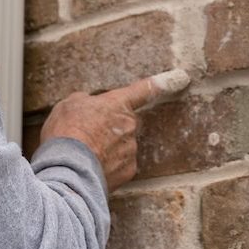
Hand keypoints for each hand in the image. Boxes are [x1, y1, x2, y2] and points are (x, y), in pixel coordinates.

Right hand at [40, 78, 165, 191]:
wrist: (68, 169)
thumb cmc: (67, 132)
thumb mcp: (69, 104)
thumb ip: (86, 101)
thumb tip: (89, 105)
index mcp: (118, 103)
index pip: (143, 90)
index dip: (162, 82)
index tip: (182, 77)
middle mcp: (130, 125)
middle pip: (124, 122)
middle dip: (110, 128)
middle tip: (86, 135)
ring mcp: (131, 149)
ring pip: (121, 145)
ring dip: (107, 148)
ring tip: (83, 154)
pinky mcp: (128, 171)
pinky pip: (119, 165)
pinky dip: (107, 166)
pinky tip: (90, 167)